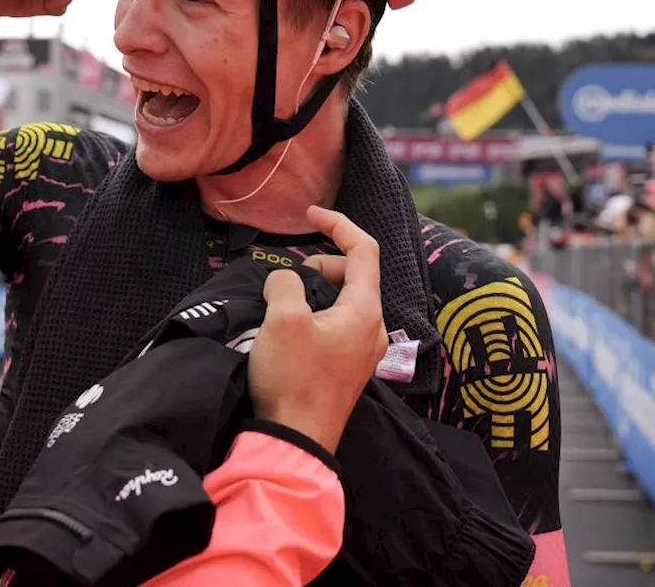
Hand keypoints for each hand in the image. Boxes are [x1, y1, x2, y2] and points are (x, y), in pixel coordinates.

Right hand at [248, 206, 385, 453]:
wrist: (295, 440)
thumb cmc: (293, 379)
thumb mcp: (282, 319)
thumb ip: (285, 283)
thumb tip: (285, 281)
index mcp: (365, 311)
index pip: (364, 250)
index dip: (338, 224)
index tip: (309, 214)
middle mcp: (372, 329)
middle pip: (353, 276)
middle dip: (320, 264)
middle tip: (287, 278)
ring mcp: (362, 351)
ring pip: (343, 302)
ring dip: (315, 291)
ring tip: (283, 305)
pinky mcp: (347, 369)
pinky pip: (336, 326)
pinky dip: (315, 314)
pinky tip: (289, 330)